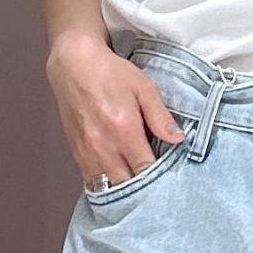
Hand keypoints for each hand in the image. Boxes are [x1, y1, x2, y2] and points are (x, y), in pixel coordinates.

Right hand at [45, 32, 186, 187]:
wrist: (74, 65)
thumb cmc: (110, 73)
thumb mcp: (143, 88)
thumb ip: (160, 116)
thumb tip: (178, 139)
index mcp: (123, 129)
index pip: (146, 169)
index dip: (159, 177)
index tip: (169, 175)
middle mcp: (103, 145)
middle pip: (127, 184)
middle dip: (143, 186)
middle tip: (156, 182)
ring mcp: (87, 151)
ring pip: (109, 187)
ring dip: (124, 188)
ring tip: (138, 183)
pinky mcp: (76, 152)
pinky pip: (92, 181)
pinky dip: (107, 184)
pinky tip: (118, 178)